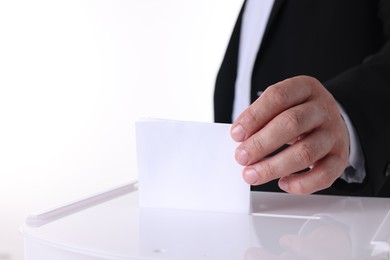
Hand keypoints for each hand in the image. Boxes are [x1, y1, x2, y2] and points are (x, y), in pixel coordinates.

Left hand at [231, 75, 349, 193]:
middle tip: (241, 157)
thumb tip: (239, 139)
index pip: (278, 97)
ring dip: (274, 167)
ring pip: (306, 152)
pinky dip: (302, 183)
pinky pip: (324, 175)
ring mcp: (334, 133)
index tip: (236, 134)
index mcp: (305, 88)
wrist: (330, 121)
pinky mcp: (340, 157)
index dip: (254, 116)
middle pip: (292, 123)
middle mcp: (322, 108)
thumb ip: (260, 118)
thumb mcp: (280, 105)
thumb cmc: (297, 113)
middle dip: (261, 143)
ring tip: (252, 174)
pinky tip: (283, 183)